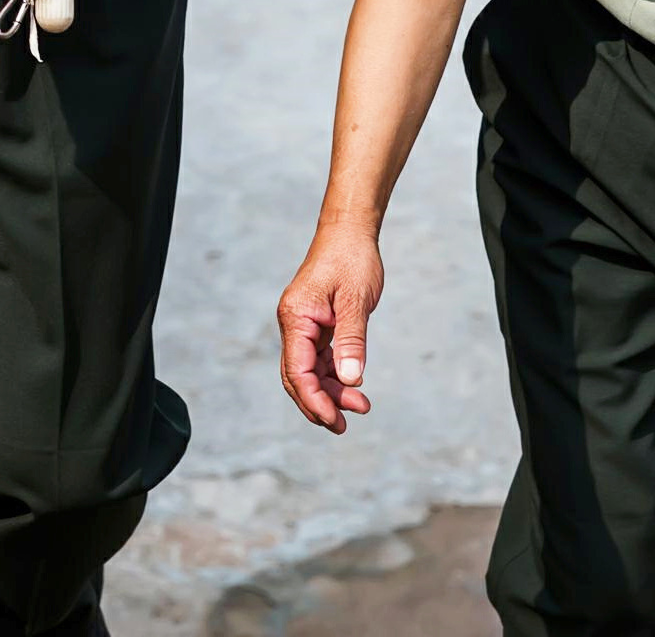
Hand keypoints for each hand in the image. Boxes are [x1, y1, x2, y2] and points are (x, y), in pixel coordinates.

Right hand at [276, 219, 384, 432]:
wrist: (350, 230)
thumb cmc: (352, 258)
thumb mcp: (356, 300)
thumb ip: (352, 340)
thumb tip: (351, 379)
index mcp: (295, 317)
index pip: (297, 371)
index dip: (315, 401)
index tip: (336, 421)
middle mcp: (293, 323)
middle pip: (298, 377)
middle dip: (320, 404)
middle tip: (346, 425)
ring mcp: (303, 323)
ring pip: (309, 370)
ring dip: (331, 391)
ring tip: (361, 405)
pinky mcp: (315, 323)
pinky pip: (318, 358)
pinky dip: (334, 374)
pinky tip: (353, 383)